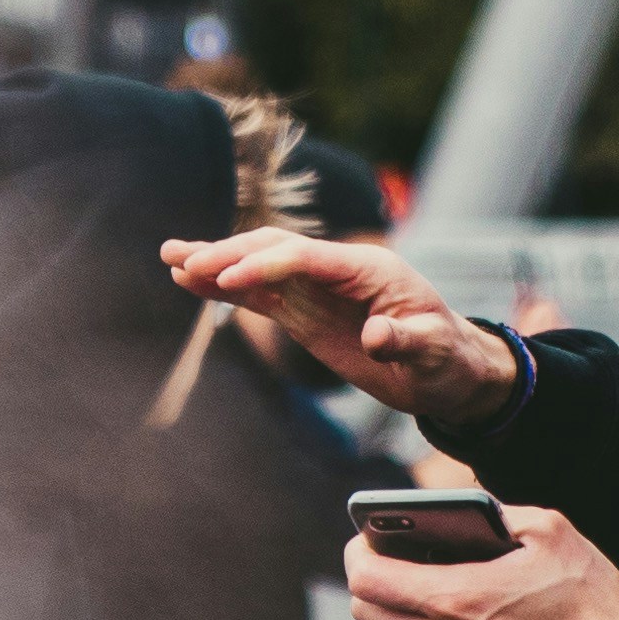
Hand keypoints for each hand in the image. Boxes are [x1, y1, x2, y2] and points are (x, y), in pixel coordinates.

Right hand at [167, 231, 523, 429]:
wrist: (448, 370)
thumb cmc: (447, 358)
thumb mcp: (435, 352)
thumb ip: (407, 341)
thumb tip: (377, 337)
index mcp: (368, 269)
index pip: (306, 256)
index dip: (267, 264)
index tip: (230, 279)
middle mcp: (337, 270)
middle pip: (275, 249)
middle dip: (230, 254)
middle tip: (186, 263)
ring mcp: (317, 290)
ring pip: (259, 266)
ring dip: (216, 262)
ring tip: (170, 257)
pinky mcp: (304, 311)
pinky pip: (258, 294)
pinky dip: (225, 288)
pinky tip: (190, 283)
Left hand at [351, 503, 618, 619]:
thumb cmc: (589, 604)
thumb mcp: (550, 531)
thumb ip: (497, 514)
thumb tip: (468, 512)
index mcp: (456, 598)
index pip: (366, 578)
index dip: (359, 552)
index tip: (367, 539)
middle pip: (366, 612)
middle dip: (370, 581)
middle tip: (390, 562)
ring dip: (386, 619)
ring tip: (413, 597)